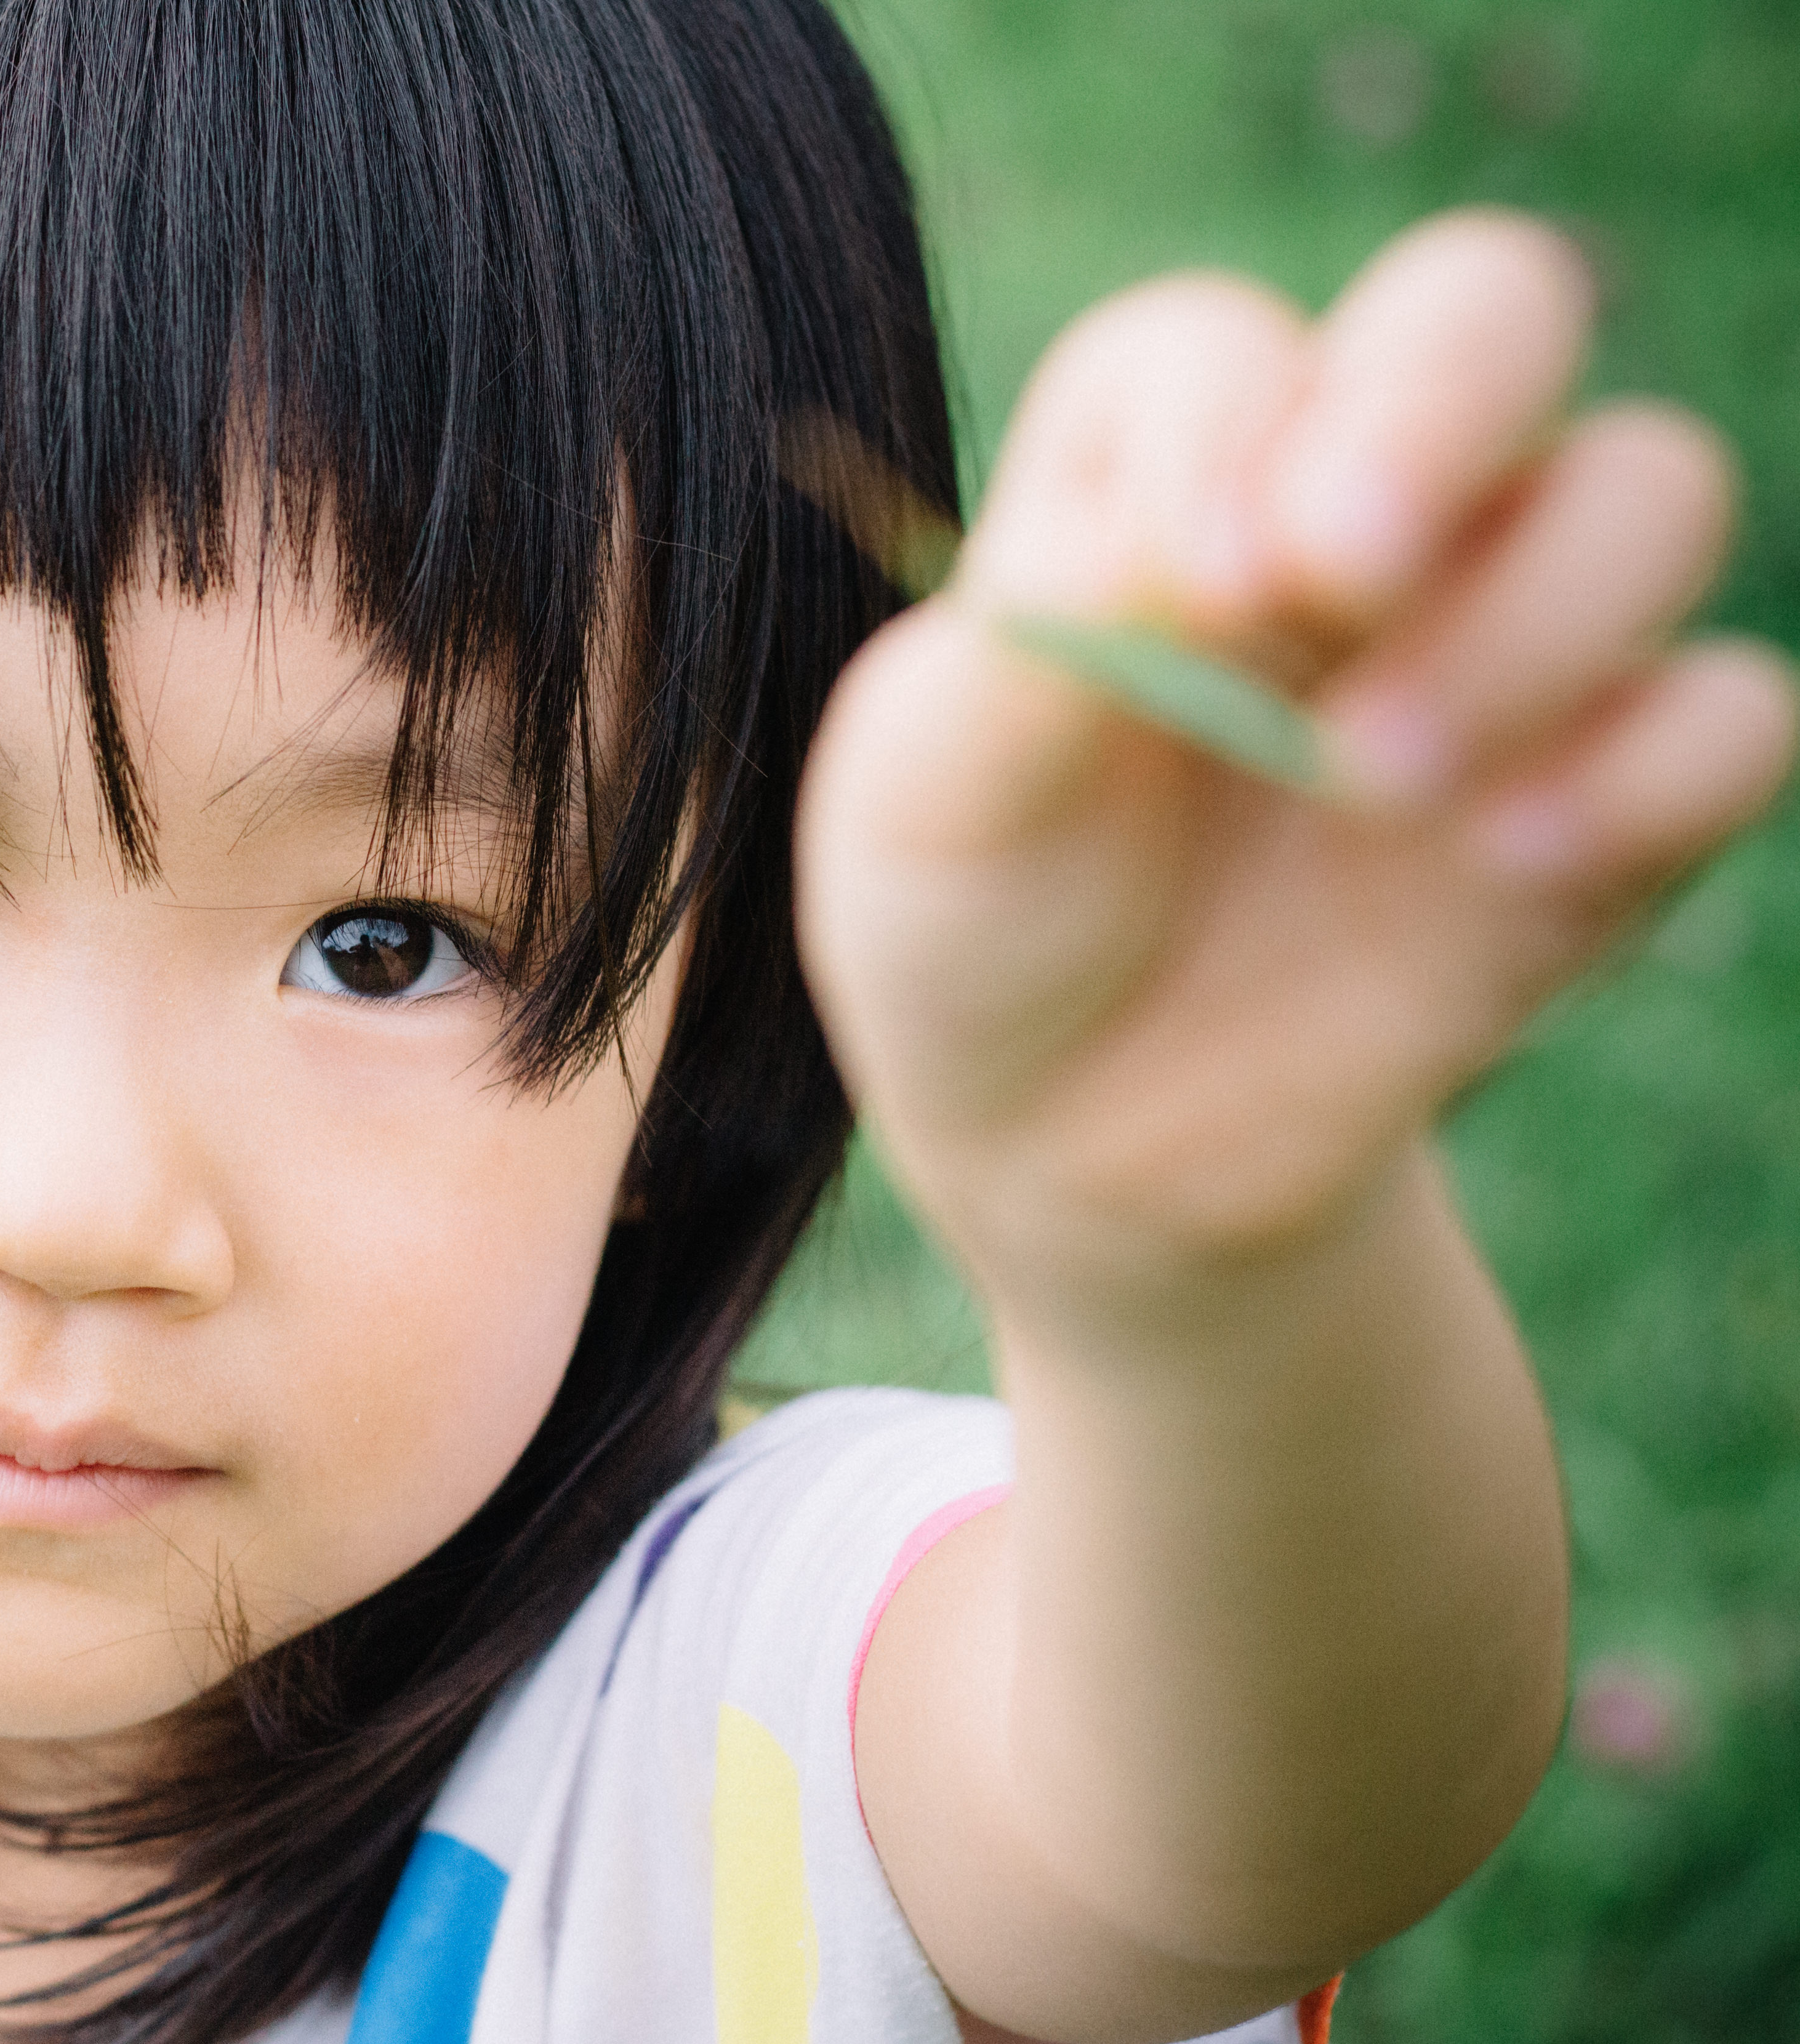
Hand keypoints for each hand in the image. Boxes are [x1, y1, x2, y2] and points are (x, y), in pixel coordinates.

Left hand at [799, 209, 1795, 1295]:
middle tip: (1341, 575)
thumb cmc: (975, 910)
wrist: (1057, 1129)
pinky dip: (1651, 772)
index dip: (1225, 436)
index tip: (1186, 592)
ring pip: (1647, 490)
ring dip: (1532, 617)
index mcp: (1158, 463)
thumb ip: (1042, 644)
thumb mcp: (928, 787)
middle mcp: (1346, 505)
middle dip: (1442, 402)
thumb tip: (1201, 547)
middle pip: (1489, 309)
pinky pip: (1726, 718)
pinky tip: (1508, 863)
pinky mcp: (1597, 801)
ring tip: (1371, 785)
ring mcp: (1493, 639)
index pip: (1226, 348)